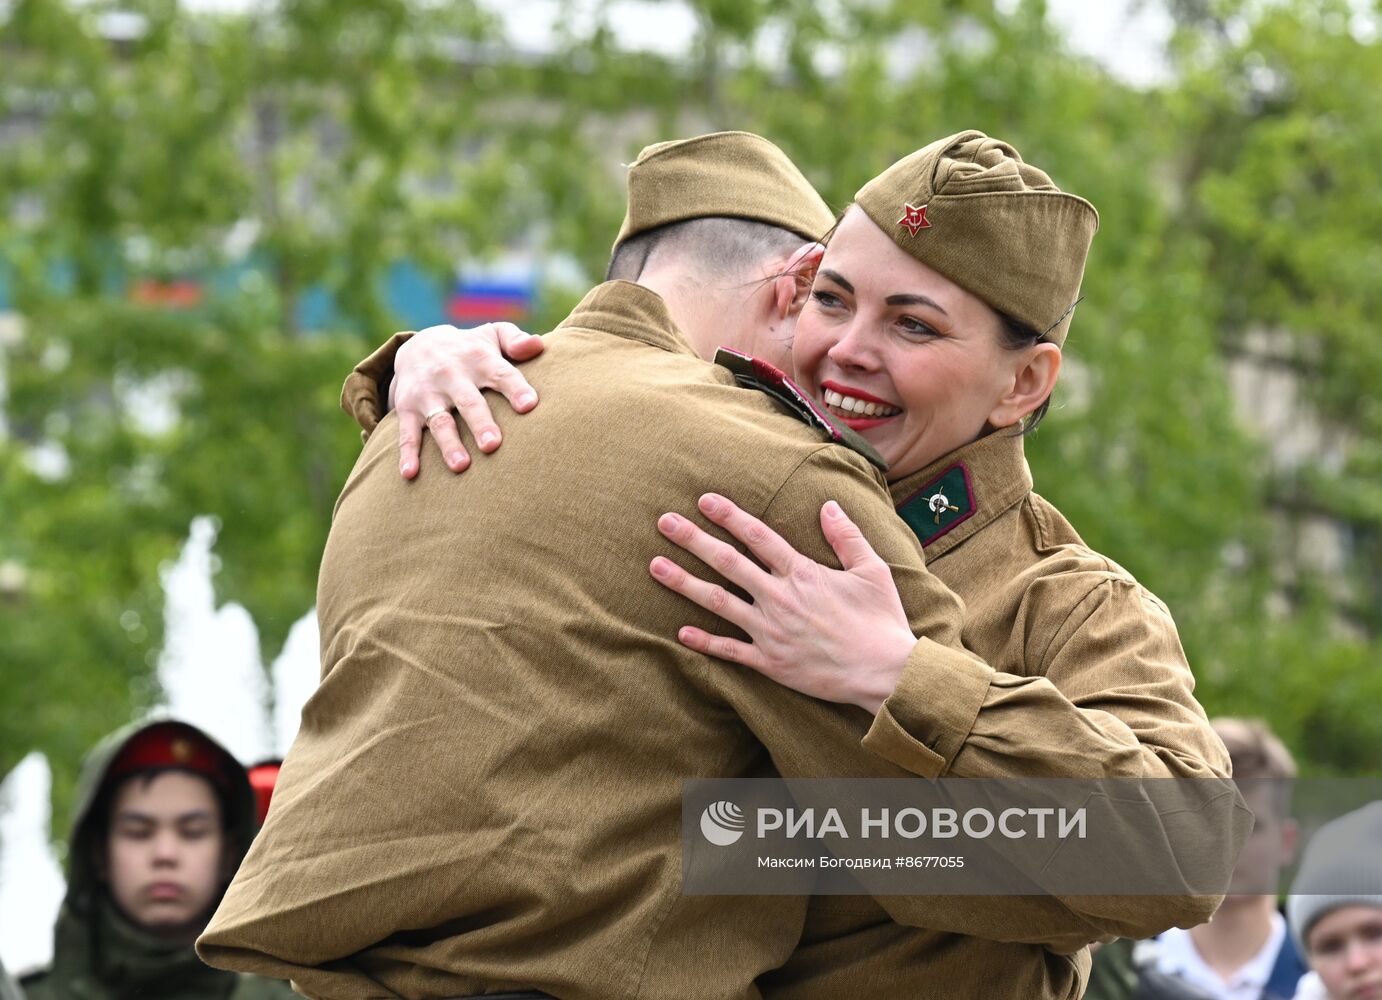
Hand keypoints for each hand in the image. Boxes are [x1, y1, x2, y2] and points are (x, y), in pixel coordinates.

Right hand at [393, 322, 544, 477]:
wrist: (418, 345)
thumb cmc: (470, 349)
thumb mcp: (492, 336)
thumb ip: (516, 340)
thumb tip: (537, 345)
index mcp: (478, 358)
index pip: (500, 373)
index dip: (515, 388)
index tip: (529, 405)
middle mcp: (451, 375)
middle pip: (468, 401)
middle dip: (480, 423)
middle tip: (493, 445)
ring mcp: (428, 394)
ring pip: (439, 421)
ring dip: (449, 444)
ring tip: (461, 466)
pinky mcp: (407, 408)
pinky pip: (406, 433)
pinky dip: (407, 453)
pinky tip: (410, 473)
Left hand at [649, 493, 917, 713]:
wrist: (884, 673)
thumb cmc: (881, 621)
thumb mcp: (872, 571)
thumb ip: (846, 537)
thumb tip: (828, 505)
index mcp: (802, 573)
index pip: (758, 537)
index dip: (729, 516)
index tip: (704, 500)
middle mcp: (780, 598)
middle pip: (727, 563)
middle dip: (693, 539)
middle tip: (665, 522)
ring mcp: (771, 631)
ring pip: (718, 602)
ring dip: (684, 583)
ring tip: (655, 566)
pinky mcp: (770, 662)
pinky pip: (730, 650)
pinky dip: (704, 641)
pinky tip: (681, 632)